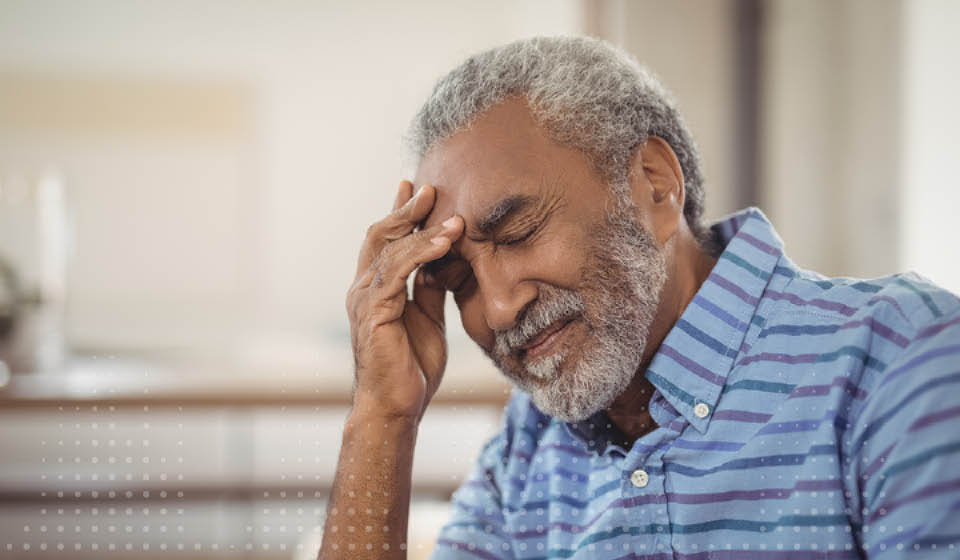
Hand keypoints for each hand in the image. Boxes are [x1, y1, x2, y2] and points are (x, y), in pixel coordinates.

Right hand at [346, 181, 463, 421]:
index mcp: (374, 290)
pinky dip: (421, 253)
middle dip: (406, 210)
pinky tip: (444, 243)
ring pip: (390, 250)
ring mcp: (365, 300)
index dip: (399, 213)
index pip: (385, 242)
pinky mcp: (373, 313)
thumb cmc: (410, 368)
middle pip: (381, 236)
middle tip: (430, 188)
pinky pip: (397, 273)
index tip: (416, 188)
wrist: (396, 408)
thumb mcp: (428, 319)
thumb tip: (447, 261)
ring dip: (422, 229)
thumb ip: (430, 289)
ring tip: (452, 215)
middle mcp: (363, 289)